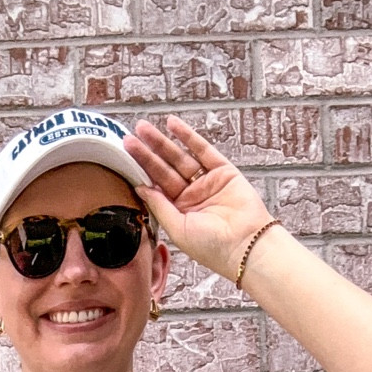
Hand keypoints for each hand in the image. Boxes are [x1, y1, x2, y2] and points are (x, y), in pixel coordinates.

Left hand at [122, 115, 278, 284]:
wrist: (245, 245)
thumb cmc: (213, 247)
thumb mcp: (178, 228)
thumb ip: (160, 206)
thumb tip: (140, 187)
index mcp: (179, 212)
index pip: (156, 186)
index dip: (141, 170)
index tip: (125, 155)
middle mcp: (191, 196)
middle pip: (165, 170)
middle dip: (147, 153)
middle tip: (129, 137)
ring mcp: (207, 182)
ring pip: (180, 157)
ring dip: (162, 142)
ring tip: (144, 128)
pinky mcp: (223, 171)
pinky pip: (203, 150)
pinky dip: (188, 136)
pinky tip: (172, 125)